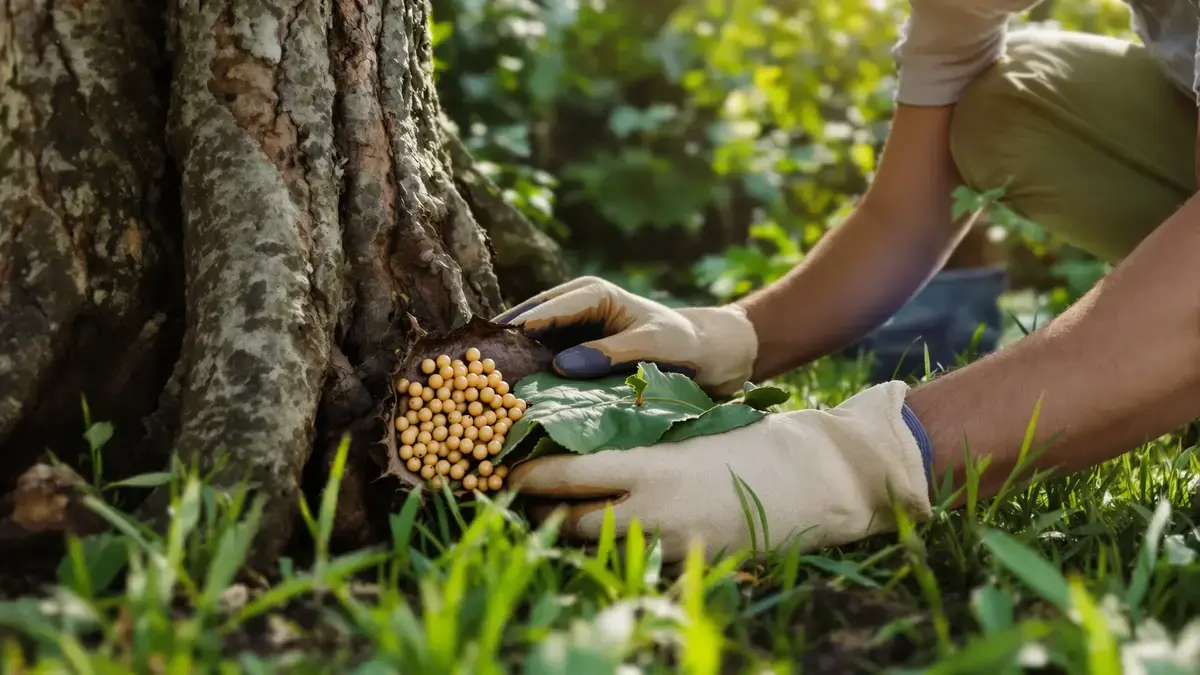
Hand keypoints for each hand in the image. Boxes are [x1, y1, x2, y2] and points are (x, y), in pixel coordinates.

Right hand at [496, 276, 757, 396]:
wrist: (715, 356)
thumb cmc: (689, 343)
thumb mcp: (656, 344)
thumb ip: (613, 351)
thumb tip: (562, 364)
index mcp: (591, 294)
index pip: (542, 311)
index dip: (511, 333)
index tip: (483, 357)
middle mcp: (573, 309)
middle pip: (524, 329)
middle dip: (497, 353)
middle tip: (463, 382)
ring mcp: (569, 335)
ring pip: (527, 352)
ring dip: (507, 373)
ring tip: (473, 401)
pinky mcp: (572, 360)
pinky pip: (541, 371)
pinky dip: (525, 387)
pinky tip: (505, 412)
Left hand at [509, 381, 931, 561]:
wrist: (815, 480)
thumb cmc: (750, 441)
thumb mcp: (687, 433)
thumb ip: (638, 446)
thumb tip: (584, 446)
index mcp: (650, 467)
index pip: (568, 477)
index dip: (527, 478)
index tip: (503, 471)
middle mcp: (653, 512)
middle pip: (571, 522)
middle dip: (540, 514)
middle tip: (521, 500)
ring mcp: (671, 547)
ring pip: (598, 551)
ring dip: (573, 536)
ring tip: (557, 518)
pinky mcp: (690, 568)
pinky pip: (635, 565)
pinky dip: (615, 553)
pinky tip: (610, 538)